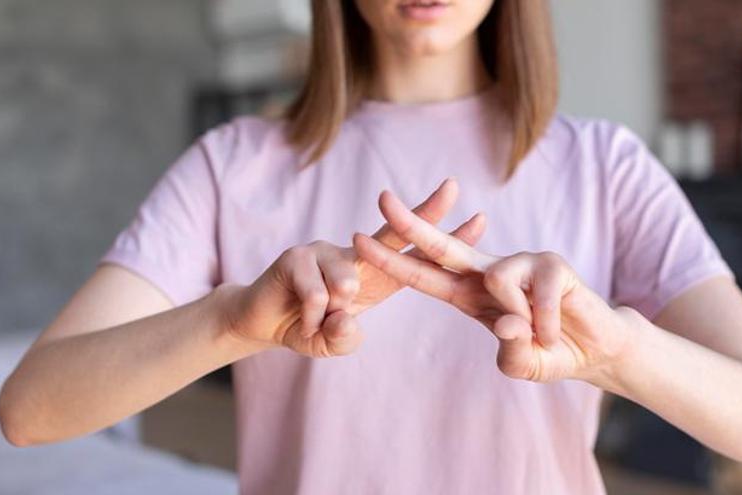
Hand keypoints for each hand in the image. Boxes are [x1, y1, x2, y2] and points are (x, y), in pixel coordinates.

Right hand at [223, 178, 486, 357]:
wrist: (261, 322)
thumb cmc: (306, 326)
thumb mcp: (333, 341)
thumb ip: (344, 337)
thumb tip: (346, 314)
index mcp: (374, 275)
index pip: (415, 254)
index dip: (446, 239)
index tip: (480, 220)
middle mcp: (354, 255)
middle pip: (394, 231)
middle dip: (425, 211)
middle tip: (453, 186)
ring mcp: (324, 250)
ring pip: (347, 281)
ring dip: (331, 314)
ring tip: (316, 321)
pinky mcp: (296, 256)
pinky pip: (317, 294)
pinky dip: (311, 318)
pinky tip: (301, 317)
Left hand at [352, 188, 635, 382]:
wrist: (596, 350)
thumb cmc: (550, 351)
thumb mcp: (522, 363)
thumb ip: (510, 351)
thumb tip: (508, 323)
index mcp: (470, 294)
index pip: (424, 274)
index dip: (392, 258)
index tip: (359, 239)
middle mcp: (490, 273)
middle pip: (444, 245)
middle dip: (411, 223)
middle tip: (381, 198)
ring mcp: (522, 263)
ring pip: (497, 279)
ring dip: (518, 318)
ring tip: (537, 335)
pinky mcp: (552, 265)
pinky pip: (536, 294)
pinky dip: (544, 323)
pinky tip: (554, 331)